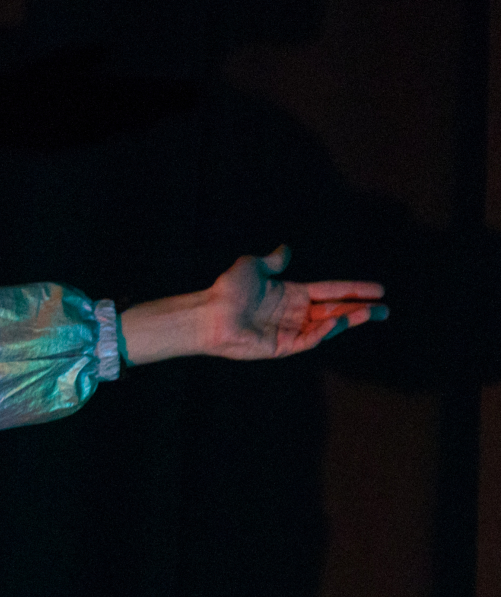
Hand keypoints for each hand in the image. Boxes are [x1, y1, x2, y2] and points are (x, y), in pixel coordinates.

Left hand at [203, 246, 385, 358]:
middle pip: (335, 310)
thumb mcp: (253, 267)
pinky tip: (338, 320)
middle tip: (386, 309)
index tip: (379, 289)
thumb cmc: (228, 290)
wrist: (210, 313)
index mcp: (292, 294)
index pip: (330, 291)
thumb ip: (273, 261)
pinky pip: (310, 339)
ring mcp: (289, 331)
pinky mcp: (282, 347)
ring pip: (327, 326)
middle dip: (361, 309)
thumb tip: (285, 249)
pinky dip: (325, 331)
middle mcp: (294, 313)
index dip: (354, 289)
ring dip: (350, 320)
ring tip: (373, 314)